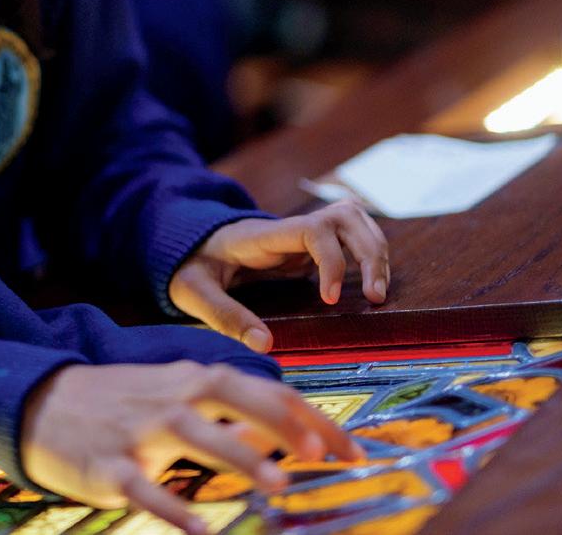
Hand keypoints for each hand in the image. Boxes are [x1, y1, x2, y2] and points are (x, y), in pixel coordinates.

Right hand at [20, 361, 364, 533]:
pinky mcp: (109, 466)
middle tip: (320, 453)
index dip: (305, 415)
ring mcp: (137, 431)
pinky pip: (145, 488)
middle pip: (229, 394)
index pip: (258, 389)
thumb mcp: (170, 396)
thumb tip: (283, 431)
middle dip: (278, 421)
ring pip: (192, 434)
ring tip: (278, 484)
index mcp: (188, 381)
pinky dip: (174, 508)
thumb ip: (223, 412)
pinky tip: (202, 530)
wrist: (37, 403)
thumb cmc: (116, 404)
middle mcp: (168, 399)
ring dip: (238, 455)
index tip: (347, 446)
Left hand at [168, 201, 390, 351]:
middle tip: (374, 298)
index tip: (330, 299)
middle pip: (345, 216)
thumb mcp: (193, 292)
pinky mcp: (307, 246)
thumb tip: (265, 345)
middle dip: (368, 253)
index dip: (331, 260)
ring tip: (377, 294)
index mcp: (261, 236)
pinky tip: (368, 285)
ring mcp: (299, 234)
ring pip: (353, 219)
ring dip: (374, 250)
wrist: (185, 247)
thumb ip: (224, 316)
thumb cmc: (188, 267)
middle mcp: (286, 228)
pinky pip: (349, 236)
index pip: (311, 230)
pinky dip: (367, 254)